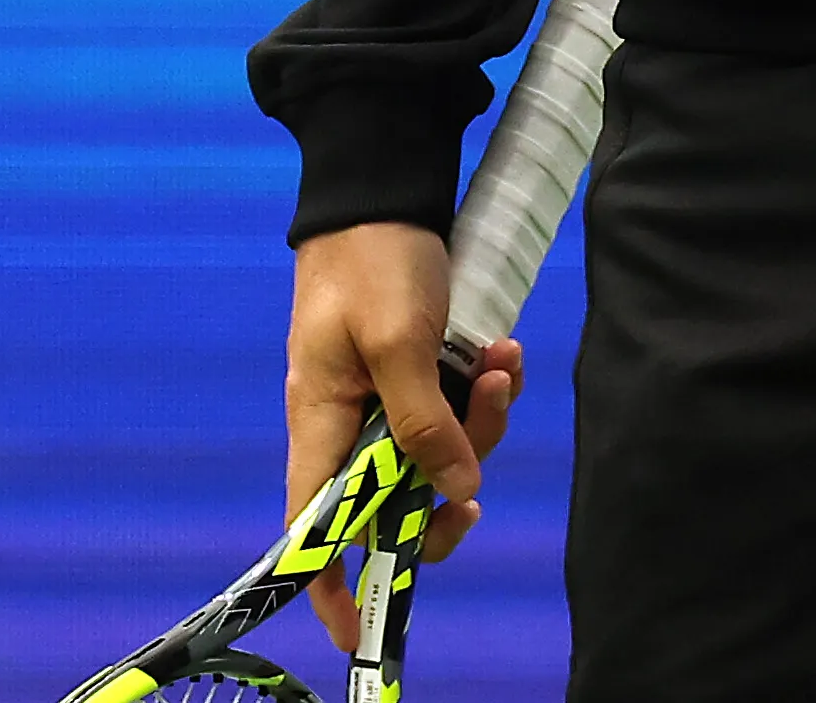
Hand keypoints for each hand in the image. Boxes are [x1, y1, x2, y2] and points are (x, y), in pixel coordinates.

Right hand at [288, 218, 519, 642]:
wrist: (380, 187)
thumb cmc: (370, 259)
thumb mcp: (397, 341)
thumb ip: (424, 421)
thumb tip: (454, 493)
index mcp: (320, 421)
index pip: (312, 525)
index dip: (332, 580)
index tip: (360, 629)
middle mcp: (346, 422)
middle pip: (397, 499)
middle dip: (451, 484)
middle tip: (483, 448)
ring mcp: (379, 398)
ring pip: (436, 454)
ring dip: (480, 423)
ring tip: (502, 366)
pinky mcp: (412, 373)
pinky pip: (453, 410)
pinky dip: (483, 391)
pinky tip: (501, 352)